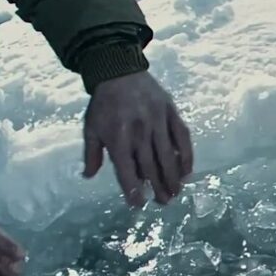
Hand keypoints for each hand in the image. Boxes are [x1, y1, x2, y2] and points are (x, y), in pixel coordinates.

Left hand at [82, 72, 193, 207]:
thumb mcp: (91, 128)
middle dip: (157, 188)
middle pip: (150, 167)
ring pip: (168, 156)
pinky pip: (182, 138)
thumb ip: (92, 153)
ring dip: (173, 178)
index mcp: (117, 137)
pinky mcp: (171, 113)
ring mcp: (158, 122)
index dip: (133, 190)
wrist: (119, 72)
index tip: (138, 204)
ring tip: (175, 193)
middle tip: (163, 202)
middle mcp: (139, 132)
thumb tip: (88, 176)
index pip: (127, 170)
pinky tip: (187, 172)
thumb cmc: (104, 104)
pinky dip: (187, 156)